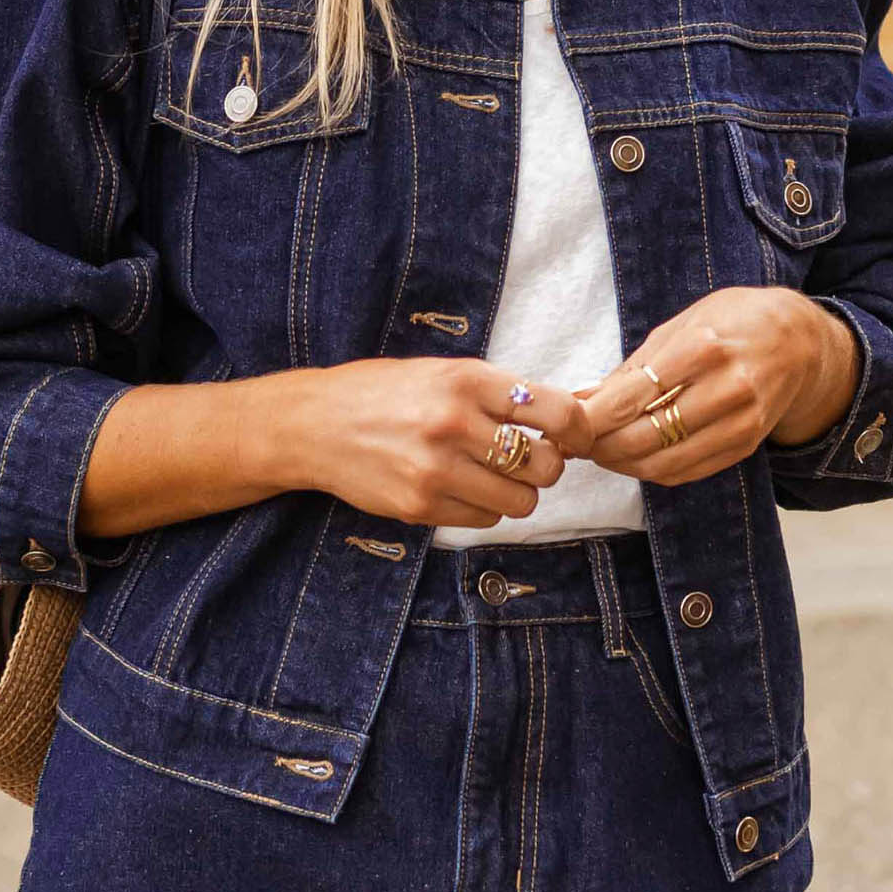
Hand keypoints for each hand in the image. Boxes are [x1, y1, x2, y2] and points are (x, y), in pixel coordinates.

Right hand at [274, 358, 592, 529]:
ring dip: (518, 493)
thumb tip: (564, 418)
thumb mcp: (443, 372)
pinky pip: (486, 519)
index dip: (578, 430)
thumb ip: (498, 392)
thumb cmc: (384, 393)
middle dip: (547, 466)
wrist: (314, 424)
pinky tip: (464, 489)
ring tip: (494, 476)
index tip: (574, 436)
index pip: (557, 412)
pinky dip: (486, 508)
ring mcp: (437, 470)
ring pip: (521, 501)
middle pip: (546, 465)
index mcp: (467, 380)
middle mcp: (455, 424)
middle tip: (529, 459)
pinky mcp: (421, 506)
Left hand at [577, 290, 856, 486]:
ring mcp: (741, 421)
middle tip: (576, 443)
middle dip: (600, 447)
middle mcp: (726, 387)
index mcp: (703, 347)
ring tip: (601, 452)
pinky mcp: (747, 445)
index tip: (567, 424)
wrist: (800, 341)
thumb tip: (583, 398)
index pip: (631, 397)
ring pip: (664, 463)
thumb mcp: (682, 324)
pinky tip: (634, 459)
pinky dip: (653, 471)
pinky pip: (688, 472)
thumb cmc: (733, 322)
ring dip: (622, 465)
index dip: (591, 420)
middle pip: (644, 437)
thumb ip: (633, 365)